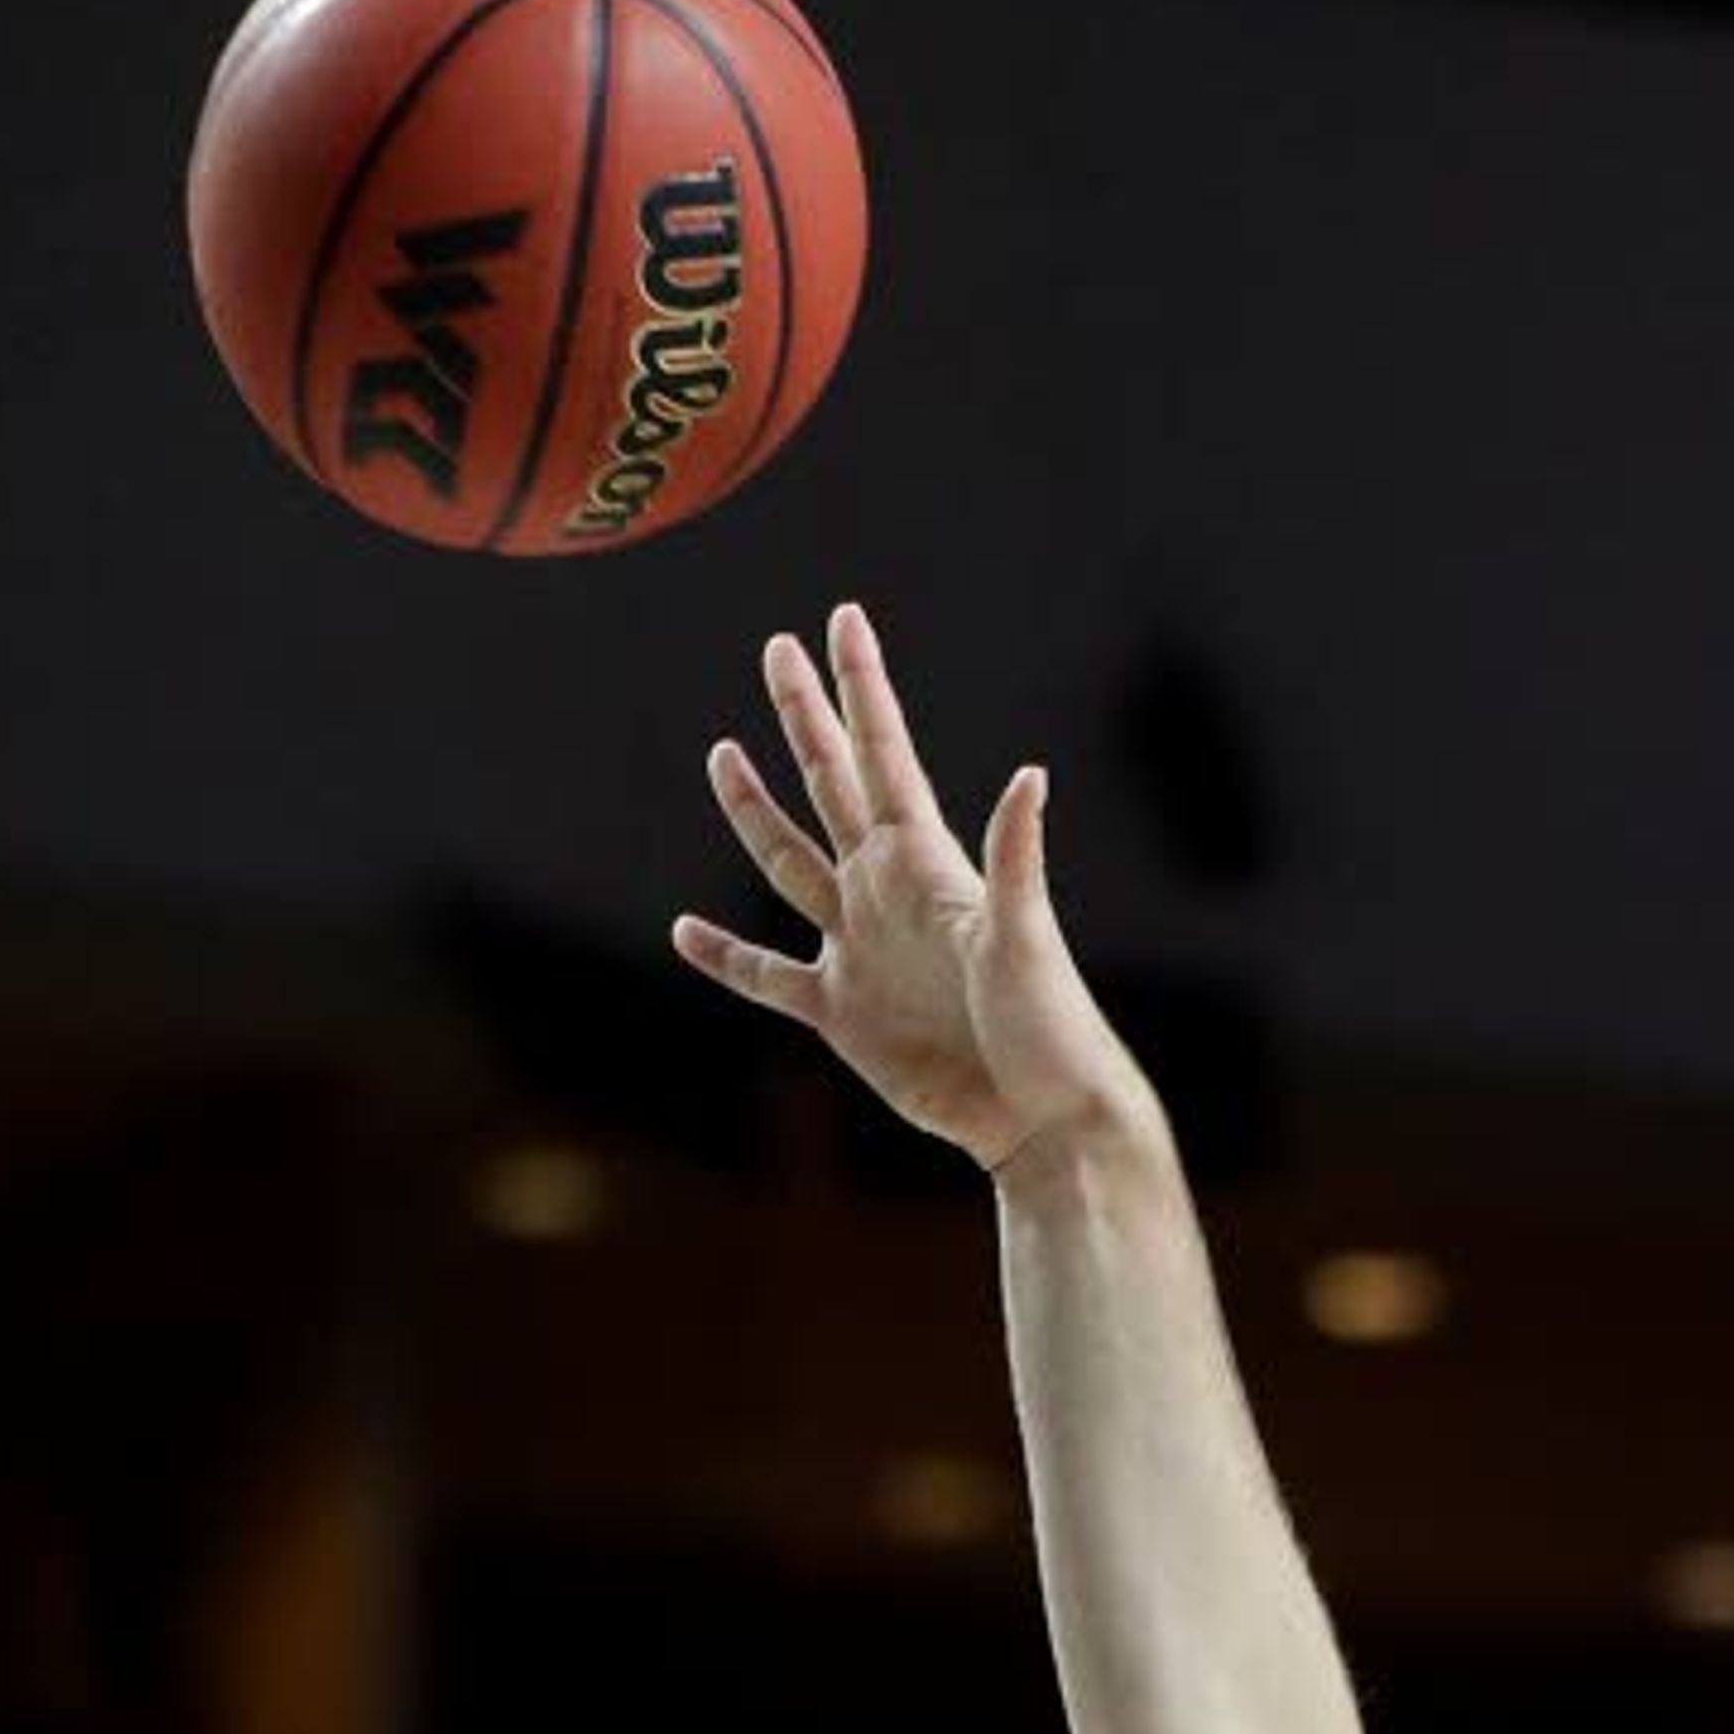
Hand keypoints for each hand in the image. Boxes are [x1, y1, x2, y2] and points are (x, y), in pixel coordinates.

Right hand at [671, 603, 1152, 1175]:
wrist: (1035, 1115)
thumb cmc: (1048, 1024)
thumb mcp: (1026, 938)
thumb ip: (1015, 857)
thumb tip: (1030, 774)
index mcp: (925, 863)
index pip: (882, 755)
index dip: (861, 687)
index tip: (842, 618)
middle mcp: (884, 891)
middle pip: (828, 784)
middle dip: (803, 716)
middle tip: (776, 649)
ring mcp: (856, 948)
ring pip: (787, 862)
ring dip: (754, 811)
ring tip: (722, 755)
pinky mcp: (838, 1013)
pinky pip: (766, 977)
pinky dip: (725, 957)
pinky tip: (685, 933)